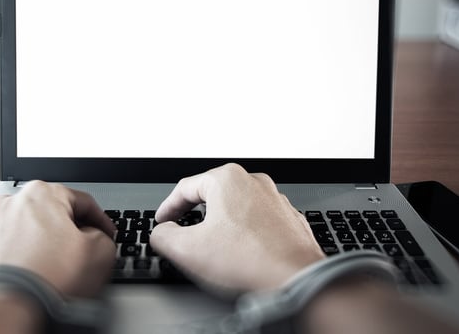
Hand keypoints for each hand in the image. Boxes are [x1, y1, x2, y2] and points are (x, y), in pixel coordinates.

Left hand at [0, 181, 115, 297]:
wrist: (5, 307)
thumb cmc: (46, 280)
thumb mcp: (100, 253)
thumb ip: (103, 236)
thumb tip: (96, 238)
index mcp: (44, 194)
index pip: (83, 202)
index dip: (101, 221)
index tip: (105, 236)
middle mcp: (12, 202)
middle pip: (50, 212)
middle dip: (65, 230)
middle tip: (78, 253)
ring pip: (20, 224)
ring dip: (34, 238)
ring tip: (46, 264)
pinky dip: (4, 251)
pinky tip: (15, 264)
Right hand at [150, 163, 324, 293]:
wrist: (296, 279)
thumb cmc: (251, 260)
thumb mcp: (188, 249)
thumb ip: (164, 236)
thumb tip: (162, 233)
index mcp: (227, 179)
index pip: (185, 188)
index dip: (168, 207)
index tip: (163, 221)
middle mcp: (254, 182)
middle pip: (212, 195)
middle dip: (195, 214)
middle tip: (184, 232)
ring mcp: (275, 199)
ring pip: (236, 207)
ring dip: (222, 224)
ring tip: (214, 247)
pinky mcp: (288, 218)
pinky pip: (258, 221)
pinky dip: (245, 233)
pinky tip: (241, 253)